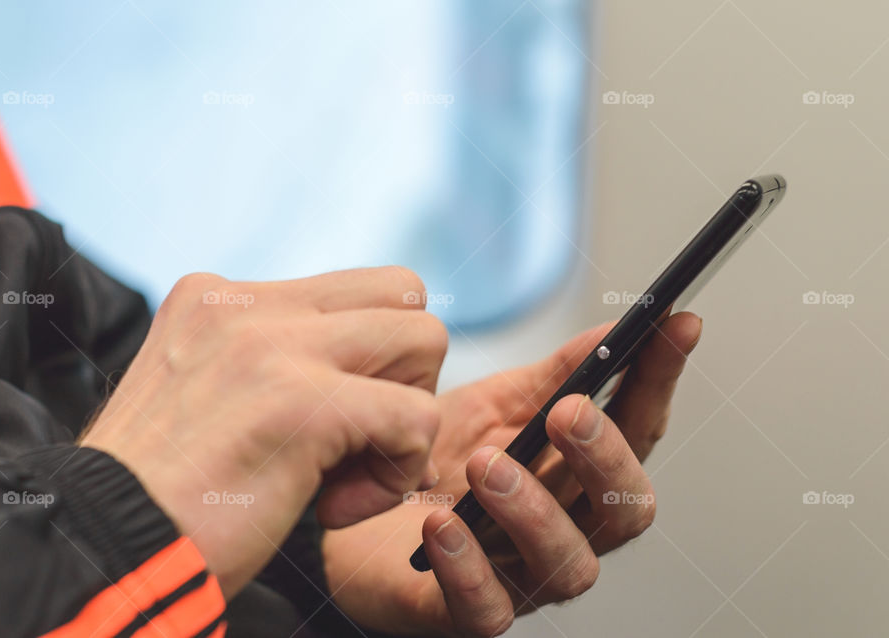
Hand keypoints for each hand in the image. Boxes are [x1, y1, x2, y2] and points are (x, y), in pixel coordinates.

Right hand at [81, 267, 447, 596]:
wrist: (98, 548)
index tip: (329, 426)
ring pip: (426, 338)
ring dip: (408, 418)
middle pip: (403, 295)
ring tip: (346, 473)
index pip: (355, 291)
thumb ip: (278, 366)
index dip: (369, 361)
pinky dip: (395, 473)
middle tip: (357, 437)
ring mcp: (273, 344)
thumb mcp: (208, 397)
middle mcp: (249, 305)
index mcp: (224, 298)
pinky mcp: (300, 400)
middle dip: (405, 374)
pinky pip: (417, 417)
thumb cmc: (162, 495)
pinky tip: (333, 508)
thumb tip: (377, 382)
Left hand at [323, 312, 701, 635]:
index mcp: (577, 475)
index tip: (676, 325)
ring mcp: (520, 577)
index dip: (660, 380)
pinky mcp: (462, 613)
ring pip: (568, 565)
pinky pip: (484, 608)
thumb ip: (553, 376)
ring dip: (534, 510)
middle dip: (605, 457)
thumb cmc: (438, 463)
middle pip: (624, 510)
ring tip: (485, 464)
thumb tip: (612, 326)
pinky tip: (440, 526)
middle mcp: (565, 529)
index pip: (637, 430)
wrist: (359, 507)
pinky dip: (467, 567)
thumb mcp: (494, 407)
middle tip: (568, 412)